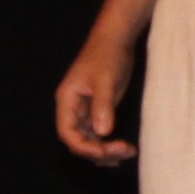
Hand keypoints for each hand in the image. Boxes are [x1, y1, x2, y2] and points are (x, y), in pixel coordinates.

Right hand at [55, 31, 138, 165]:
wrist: (115, 40)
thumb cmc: (107, 55)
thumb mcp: (105, 80)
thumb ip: (102, 106)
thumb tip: (102, 133)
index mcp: (67, 100)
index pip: (67, 132)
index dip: (83, 146)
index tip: (103, 151)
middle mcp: (72, 109)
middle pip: (78, 140)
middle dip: (97, 150)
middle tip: (123, 150)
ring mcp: (84, 111)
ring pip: (89, 140)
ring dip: (105, 151)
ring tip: (127, 153)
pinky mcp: (97, 111)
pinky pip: (98, 135)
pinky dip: (108, 145)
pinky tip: (123, 151)